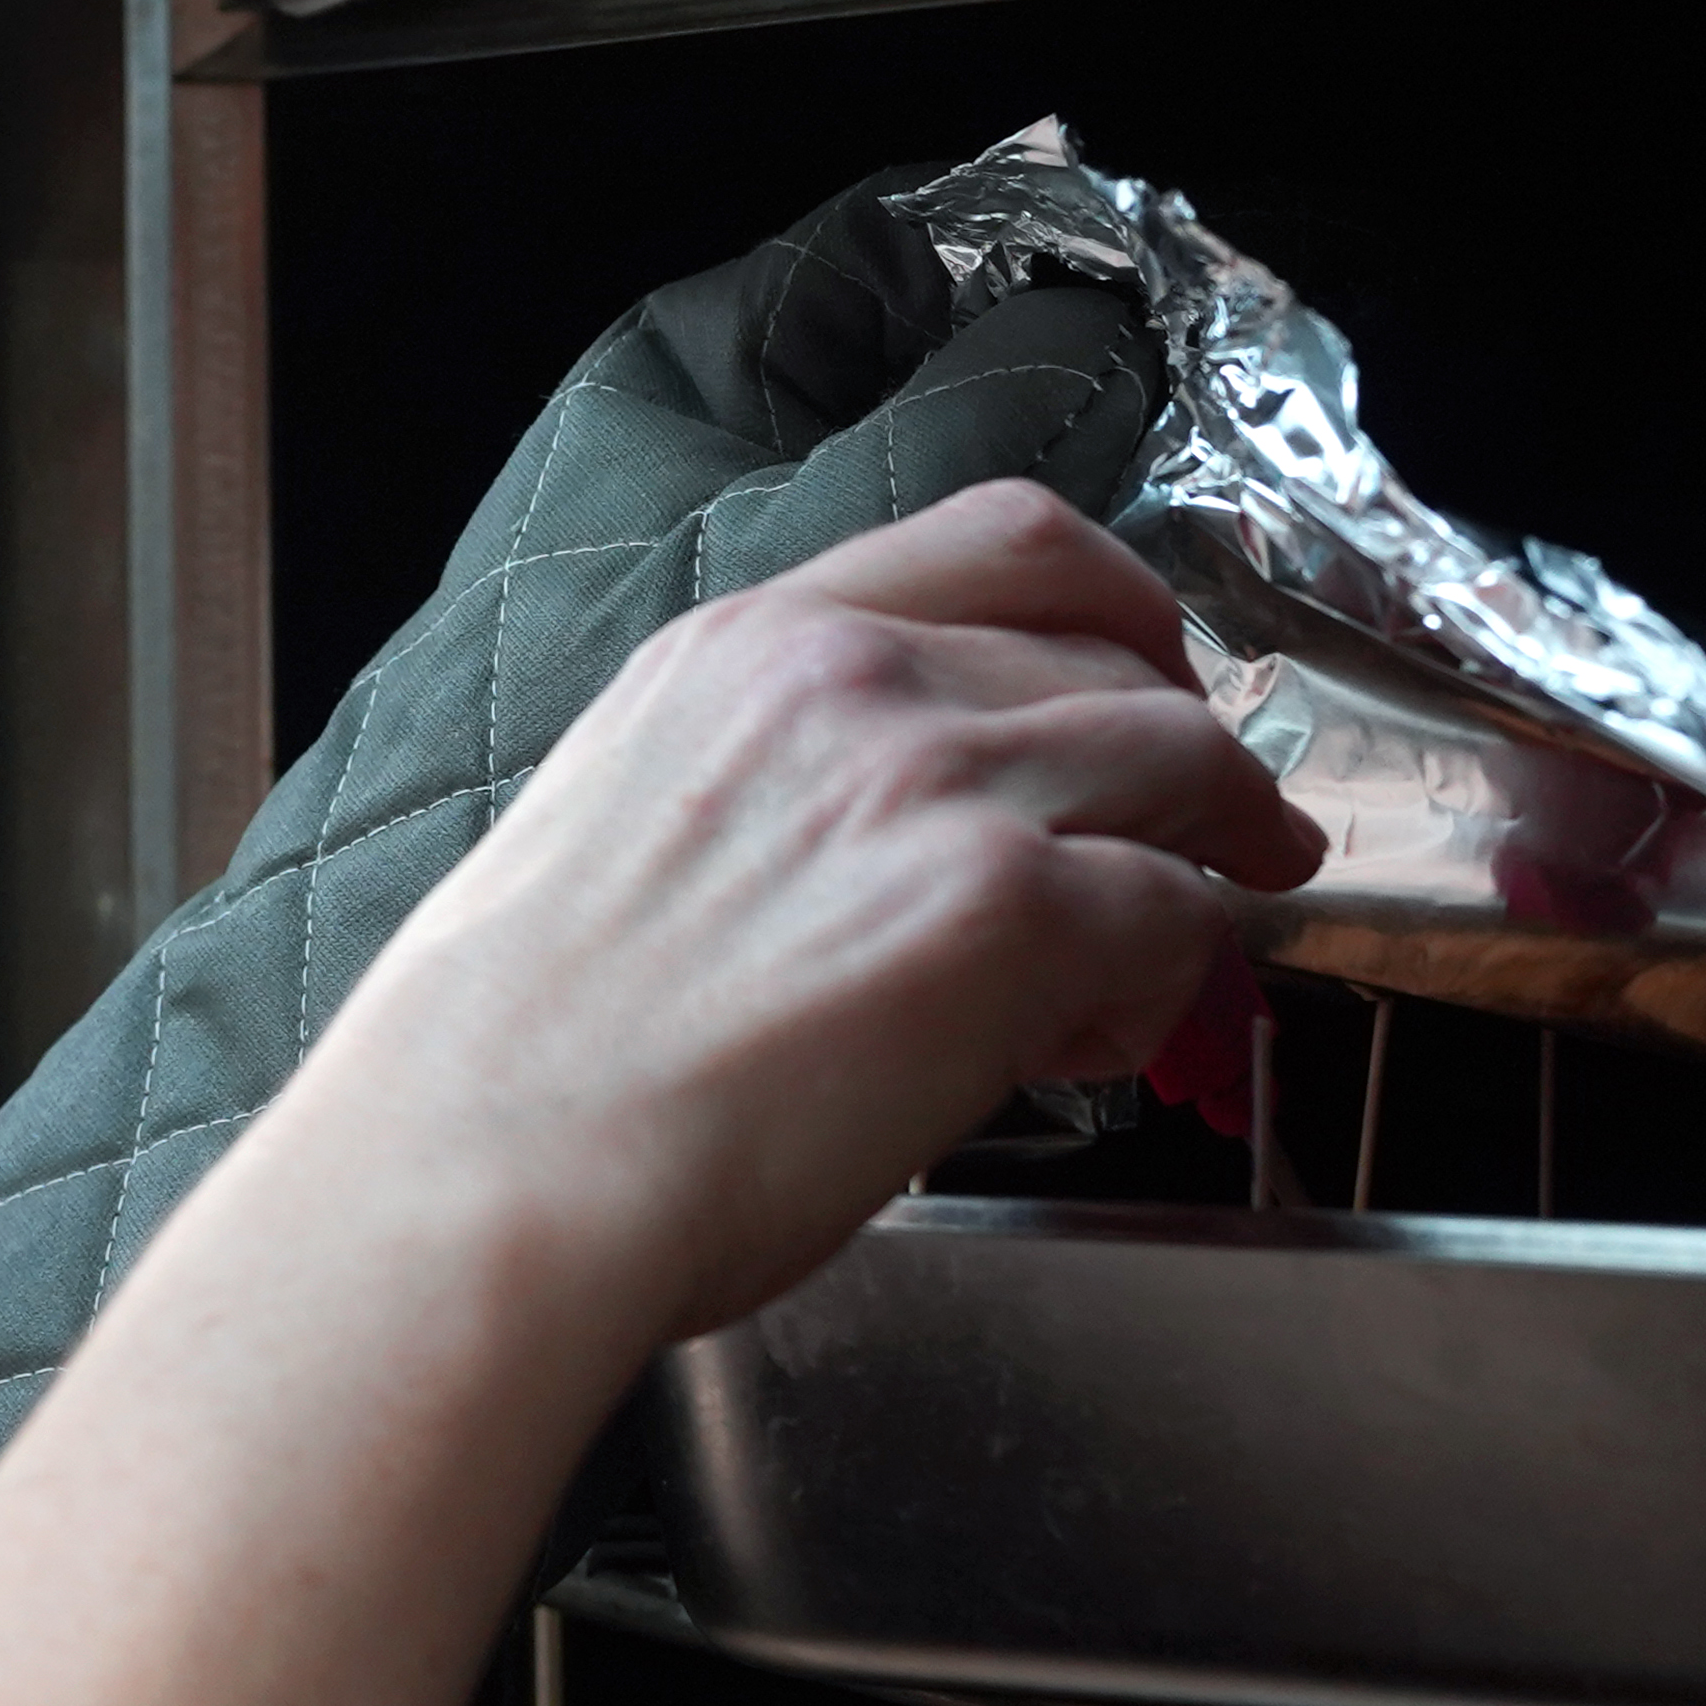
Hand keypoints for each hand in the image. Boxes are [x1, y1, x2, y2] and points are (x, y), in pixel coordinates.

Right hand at [305, 475, 1326, 1353]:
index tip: (1148, 666)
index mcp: (745, 645)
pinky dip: (1174, 978)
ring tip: (1186, 946)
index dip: (1120, 604)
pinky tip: (1105, 1038)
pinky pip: (1174, 916)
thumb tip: (869, 849)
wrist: (493, 1167)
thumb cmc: (515, 1057)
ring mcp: (938, 784)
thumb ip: (764, 781)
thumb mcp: (620, 817)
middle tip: (1212, 833)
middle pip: (1116, 656)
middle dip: (1185, 751)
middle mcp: (850, 679)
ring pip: (1180, 764)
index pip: (1006, 538)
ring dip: (1209, 853)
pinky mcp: (1008, 912)